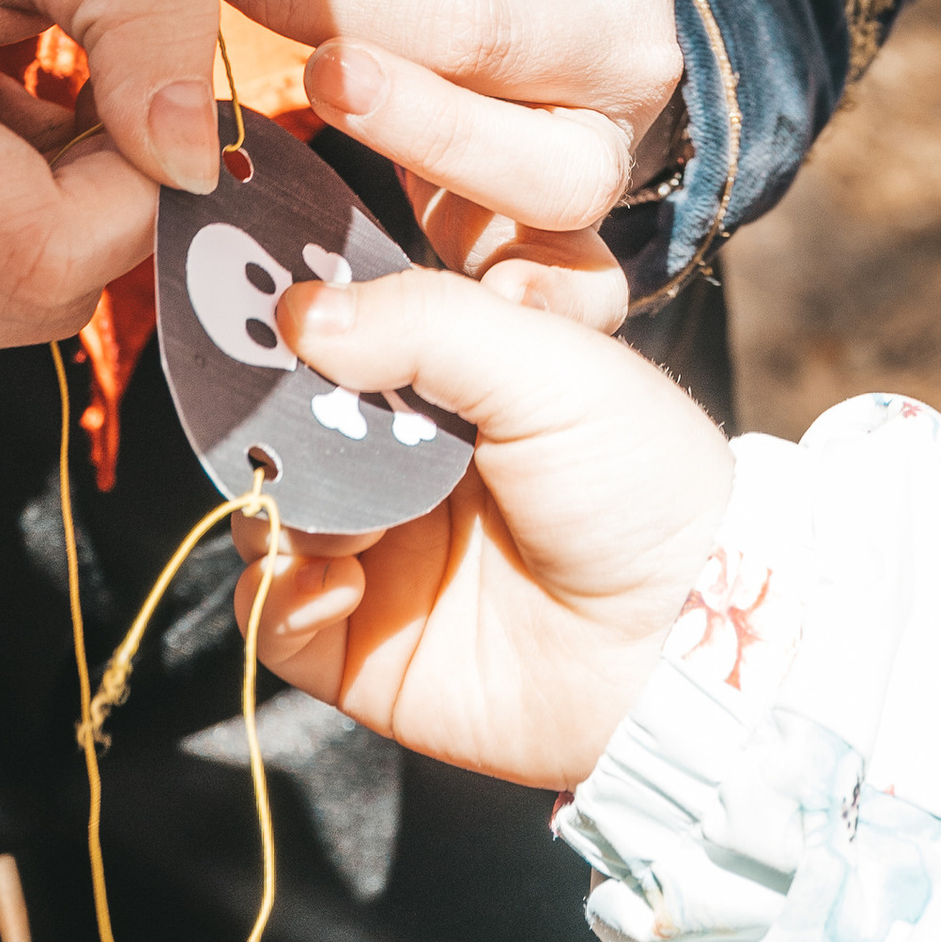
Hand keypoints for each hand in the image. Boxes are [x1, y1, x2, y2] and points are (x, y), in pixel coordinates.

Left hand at [197, 0, 685, 331]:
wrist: (549, 65)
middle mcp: (639, 35)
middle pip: (486, 25)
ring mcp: (618, 147)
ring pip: (526, 160)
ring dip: (401, 122)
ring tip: (309, 80)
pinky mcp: (586, 244)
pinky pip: (582, 294)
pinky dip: (533, 305)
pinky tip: (466, 297)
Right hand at [232, 261, 734, 788]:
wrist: (678, 647)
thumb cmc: (638, 483)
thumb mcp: (548, 365)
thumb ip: (425, 322)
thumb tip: (301, 310)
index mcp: (455, 379)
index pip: (349, 331)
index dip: (306, 317)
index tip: (262, 294)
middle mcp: (408, 461)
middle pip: (292, 421)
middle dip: (275, 415)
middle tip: (279, 413)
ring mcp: (380, 552)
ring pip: (271, 510)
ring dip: (283, 504)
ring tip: (340, 516)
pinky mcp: (359, 645)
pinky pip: (272, 613)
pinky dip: (281, 596)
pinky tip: (338, 584)